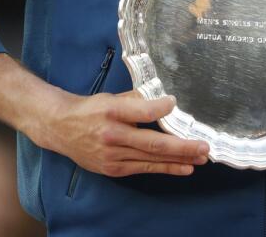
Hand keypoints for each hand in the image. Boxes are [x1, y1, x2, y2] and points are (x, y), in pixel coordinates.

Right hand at [35, 90, 209, 176]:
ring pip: (151, 159)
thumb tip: (166, 99)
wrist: (61, 128)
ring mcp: (112, 155)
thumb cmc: (92, 109)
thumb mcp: (112, 97)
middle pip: (152, 143)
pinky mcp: (112, 169)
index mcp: (112, 111)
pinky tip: (183, 168)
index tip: (175, 103)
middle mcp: (112, 135)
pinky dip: (165, 168)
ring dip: (179, 160)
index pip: (142, 110)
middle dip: (182, 147)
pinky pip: (143, 168)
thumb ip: (138, 99)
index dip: (161, 108)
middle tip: (204, 147)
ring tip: (201, 158)